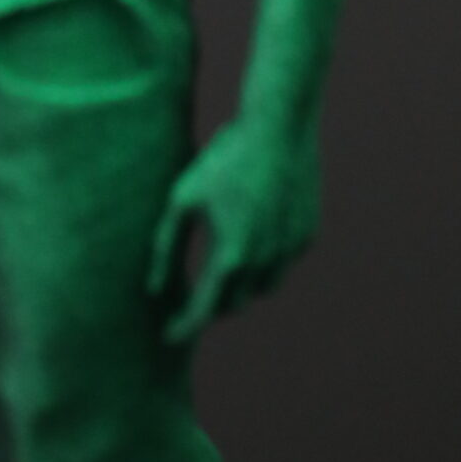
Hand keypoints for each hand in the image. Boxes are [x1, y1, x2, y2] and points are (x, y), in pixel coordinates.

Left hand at [146, 110, 321, 343]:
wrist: (279, 126)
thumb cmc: (223, 159)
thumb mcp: (183, 199)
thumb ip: (166, 247)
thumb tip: (154, 289)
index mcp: (231, 256)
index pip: (204, 311)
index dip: (184, 327)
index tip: (168, 335)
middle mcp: (265, 263)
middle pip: (235, 305)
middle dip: (213, 306)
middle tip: (194, 296)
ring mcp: (290, 251)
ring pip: (263, 287)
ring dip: (243, 285)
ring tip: (225, 263)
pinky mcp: (306, 235)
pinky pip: (283, 261)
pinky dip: (267, 258)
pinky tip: (255, 230)